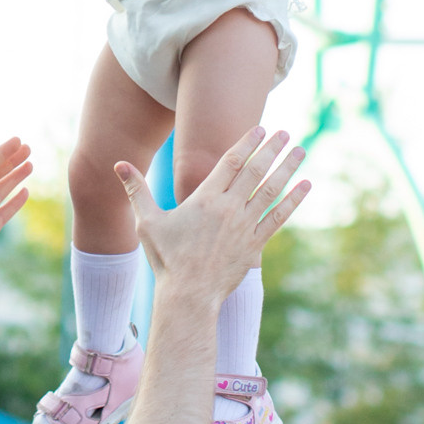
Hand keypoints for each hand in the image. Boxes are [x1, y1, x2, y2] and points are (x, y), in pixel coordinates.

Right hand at [114, 129, 308, 302]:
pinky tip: (305, 186)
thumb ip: (136, 189)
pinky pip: (278, 217)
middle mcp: (228, 208)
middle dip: (271, 148)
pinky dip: (293, 200)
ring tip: (300, 149)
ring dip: (287, 167)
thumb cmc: (166, 258)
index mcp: (204, 199)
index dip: (246, 143)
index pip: (230, 162)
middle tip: (285, 131)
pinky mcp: (255, 245)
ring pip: (271, 190)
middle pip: (255, 171)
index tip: (260, 128)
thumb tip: (118, 164)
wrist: (188, 295)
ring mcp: (244, 226)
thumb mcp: (147, 222)